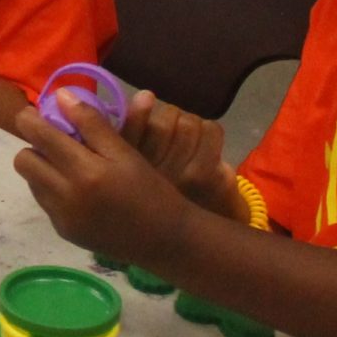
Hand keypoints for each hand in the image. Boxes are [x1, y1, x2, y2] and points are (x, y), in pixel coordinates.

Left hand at [12, 93, 198, 267]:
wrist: (166, 240)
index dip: (30, 119)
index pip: (37, 136)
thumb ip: (91, 123)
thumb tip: (61, 95)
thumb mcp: (126, 152)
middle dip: (34, 146)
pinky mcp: (63, 231)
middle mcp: (66, 196)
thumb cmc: (151, 190)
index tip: (39, 113)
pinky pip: (43, 201)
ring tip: (70, 165)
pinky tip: (78, 189)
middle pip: (22, 161)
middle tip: (58, 141)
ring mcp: (61, 217)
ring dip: (43, 168)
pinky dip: (53, 189)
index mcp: (85, 171)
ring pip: (30, 181)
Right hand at [120, 88, 241, 217]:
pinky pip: (211, 130)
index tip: (146, 98)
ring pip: (189, 122)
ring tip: (186, 139)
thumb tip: (139, 96)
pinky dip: (209, 132)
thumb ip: (124, 140)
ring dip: (189, 124)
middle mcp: (155, 175)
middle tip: (170, 127)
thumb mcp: (131, 176)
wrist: (194, 241)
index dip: (139, 111)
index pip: (131, 130)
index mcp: (129, 174)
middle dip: (170, 117)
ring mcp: (184, 175)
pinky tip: (204, 147)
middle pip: (165, 120)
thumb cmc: (157, 202)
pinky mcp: (211, 176)